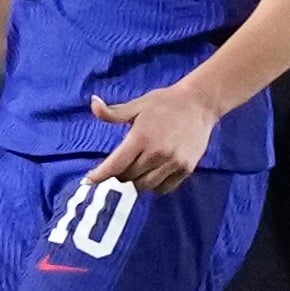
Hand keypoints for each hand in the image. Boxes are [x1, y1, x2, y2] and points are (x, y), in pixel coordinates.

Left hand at [88, 82, 222, 191]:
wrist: (200, 103)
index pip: (115, 164)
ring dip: (136, 181)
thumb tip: (93, 104)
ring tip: (136, 171)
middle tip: (119, 167)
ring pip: (145, 185)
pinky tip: (152, 174)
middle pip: (128, 177)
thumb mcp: (137, 104)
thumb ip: (113, 112)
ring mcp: (173, 162)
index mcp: (141, 137)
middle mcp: (156, 153)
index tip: (89, 180)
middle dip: (119, 174)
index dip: (100, 175)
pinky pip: (164, 188)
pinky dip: (154, 185)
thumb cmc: (166, 102)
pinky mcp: (185, 168)